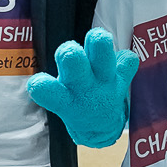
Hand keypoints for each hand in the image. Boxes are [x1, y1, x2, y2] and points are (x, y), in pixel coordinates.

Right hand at [25, 28, 138, 148]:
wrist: (101, 127)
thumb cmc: (74, 102)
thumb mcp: (58, 99)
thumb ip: (51, 85)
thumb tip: (57, 58)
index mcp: (63, 98)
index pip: (44, 90)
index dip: (39, 84)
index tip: (38, 84)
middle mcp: (83, 89)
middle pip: (72, 62)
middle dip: (70, 53)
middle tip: (70, 53)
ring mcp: (105, 84)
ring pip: (102, 55)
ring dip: (99, 43)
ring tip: (97, 39)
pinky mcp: (123, 79)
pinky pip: (128, 61)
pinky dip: (125, 58)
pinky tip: (121, 61)